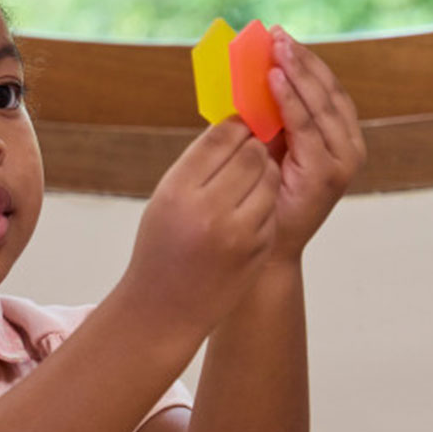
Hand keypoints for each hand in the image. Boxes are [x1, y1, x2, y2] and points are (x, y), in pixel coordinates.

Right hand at [122, 119, 280, 336]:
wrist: (164, 307)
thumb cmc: (161, 246)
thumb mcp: (165, 200)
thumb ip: (198, 165)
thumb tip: (236, 127)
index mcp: (179, 192)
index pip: (221, 138)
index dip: (235, 125)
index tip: (238, 124)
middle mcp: (209, 210)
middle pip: (251, 154)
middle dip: (253, 146)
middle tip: (248, 147)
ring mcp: (238, 233)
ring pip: (270, 178)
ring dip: (264, 172)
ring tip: (246, 180)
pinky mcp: (258, 249)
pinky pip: (272, 207)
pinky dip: (264, 202)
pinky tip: (246, 211)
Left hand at [266, 29, 365, 259]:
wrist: (265, 247)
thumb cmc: (261, 198)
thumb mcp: (265, 149)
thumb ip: (266, 119)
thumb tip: (244, 77)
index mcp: (336, 136)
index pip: (324, 88)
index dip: (304, 60)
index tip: (278, 35)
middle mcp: (347, 144)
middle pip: (327, 90)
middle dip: (301, 59)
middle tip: (276, 34)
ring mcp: (342, 159)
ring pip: (321, 104)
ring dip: (298, 73)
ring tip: (277, 49)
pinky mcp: (328, 173)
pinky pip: (307, 128)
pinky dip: (291, 101)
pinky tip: (274, 80)